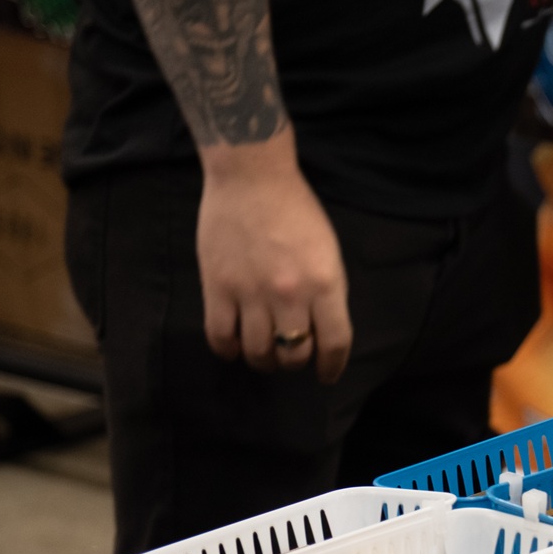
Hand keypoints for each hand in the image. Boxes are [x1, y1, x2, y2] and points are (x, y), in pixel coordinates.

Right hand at [196, 136, 351, 380]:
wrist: (252, 178)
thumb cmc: (296, 211)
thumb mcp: (328, 253)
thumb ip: (326, 292)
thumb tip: (321, 330)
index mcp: (325, 284)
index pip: (334, 343)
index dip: (332, 366)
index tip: (327, 374)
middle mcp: (290, 294)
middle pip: (294, 354)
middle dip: (296, 362)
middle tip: (291, 357)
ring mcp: (251, 292)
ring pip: (258, 352)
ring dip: (263, 360)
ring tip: (264, 354)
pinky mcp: (218, 287)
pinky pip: (220, 336)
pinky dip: (228, 350)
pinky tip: (234, 348)